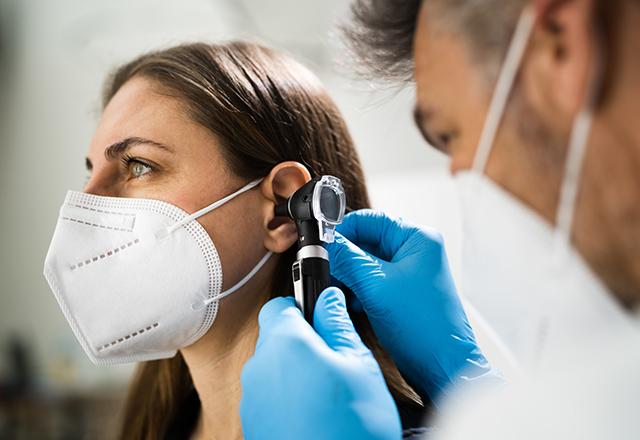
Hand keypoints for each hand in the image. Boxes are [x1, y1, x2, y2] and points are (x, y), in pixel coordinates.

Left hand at [240, 287, 401, 439]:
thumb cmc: (351, 425)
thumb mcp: (359, 365)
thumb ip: (338, 324)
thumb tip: (328, 298)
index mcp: (284, 343)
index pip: (280, 305)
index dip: (303, 306)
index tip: (322, 316)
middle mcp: (259, 367)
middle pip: (276, 337)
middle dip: (303, 341)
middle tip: (336, 359)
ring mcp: (253, 399)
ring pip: (274, 368)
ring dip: (297, 371)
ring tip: (330, 393)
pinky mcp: (254, 425)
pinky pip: (270, 397)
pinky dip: (289, 398)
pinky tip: (316, 414)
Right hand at [328, 210, 494, 401]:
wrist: (442, 366)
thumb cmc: (424, 327)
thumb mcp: (376, 286)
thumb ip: (347, 259)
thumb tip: (325, 241)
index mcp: (417, 239)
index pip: (370, 220)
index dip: (343, 230)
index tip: (322, 244)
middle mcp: (415, 251)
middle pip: (366, 240)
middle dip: (344, 257)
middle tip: (327, 270)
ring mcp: (408, 272)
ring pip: (365, 262)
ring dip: (349, 275)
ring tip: (340, 290)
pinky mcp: (401, 292)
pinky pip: (371, 280)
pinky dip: (357, 289)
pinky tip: (351, 302)